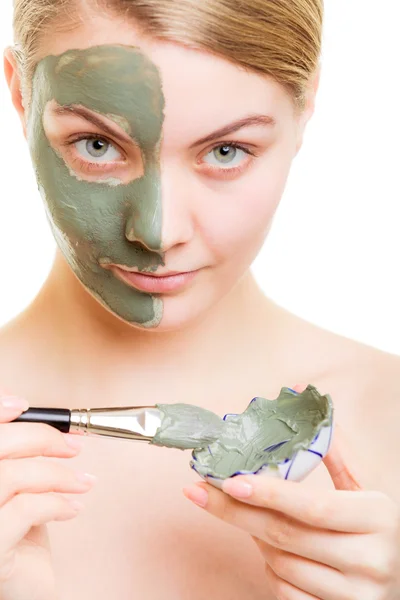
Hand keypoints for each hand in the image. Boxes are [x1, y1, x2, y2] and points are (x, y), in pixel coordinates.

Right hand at [0, 393, 95, 599]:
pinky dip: (55, 504)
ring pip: (11, 477)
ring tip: (82, 484)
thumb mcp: (18, 487)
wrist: (25, 589)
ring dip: (57, 475)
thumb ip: (19, 455)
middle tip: (73, 447)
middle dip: (39, 438)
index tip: (22, 405)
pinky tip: (72, 509)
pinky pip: (23, 511)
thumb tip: (43, 418)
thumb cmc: (19, 534)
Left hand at [183, 387, 399, 599]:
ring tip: (255, 516)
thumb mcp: (367, 488)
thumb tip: (304, 400)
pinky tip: (273, 550)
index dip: (269, 493)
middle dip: (236, 512)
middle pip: (285, 536)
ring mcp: (354, 596)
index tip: (230, 480)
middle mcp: (370, 560)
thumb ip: (336, 453)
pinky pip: (285, 593)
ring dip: (255, 538)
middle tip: (200, 492)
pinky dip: (270, 569)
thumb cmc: (379, 526)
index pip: (313, 506)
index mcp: (378, 518)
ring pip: (280, 565)